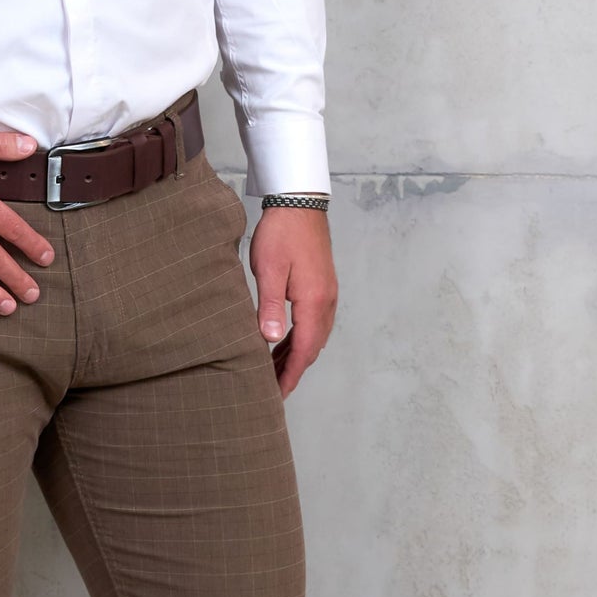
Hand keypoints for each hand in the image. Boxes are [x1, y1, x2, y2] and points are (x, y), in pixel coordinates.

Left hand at [248, 206, 337, 397]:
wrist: (300, 202)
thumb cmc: (281, 233)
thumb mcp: (269, 270)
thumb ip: (270, 307)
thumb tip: (270, 341)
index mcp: (314, 302)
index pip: (304, 351)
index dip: (290, 376)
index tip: (277, 395)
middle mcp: (326, 302)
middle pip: (312, 348)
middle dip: (293, 370)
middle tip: (272, 389)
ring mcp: (327, 294)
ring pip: (314, 336)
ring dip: (296, 355)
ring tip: (274, 370)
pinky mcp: (322, 286)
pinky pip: (314, 322)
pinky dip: (300, 337)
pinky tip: (284, 341)